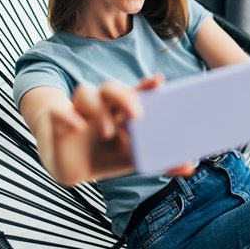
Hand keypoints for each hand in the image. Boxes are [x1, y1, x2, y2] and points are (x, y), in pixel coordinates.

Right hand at [40, 75, 194, 185]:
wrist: (71, 166)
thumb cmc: (107, 154)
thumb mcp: (133, 159)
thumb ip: (161, 161)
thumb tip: (190, 166)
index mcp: (120, 112)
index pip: (134, 92)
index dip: (146, 85)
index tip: (159, 82)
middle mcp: (101, 106)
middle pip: (111, 88)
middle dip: (124, 96)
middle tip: (137, 114)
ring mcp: (79, 112)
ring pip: (86, 93)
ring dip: (99, 110)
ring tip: (110, 132)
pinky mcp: (59, 121)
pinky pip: (58, 112)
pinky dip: (67, 117)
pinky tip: (76, 127)